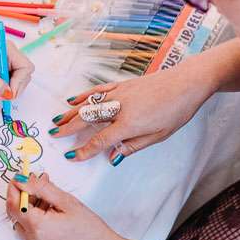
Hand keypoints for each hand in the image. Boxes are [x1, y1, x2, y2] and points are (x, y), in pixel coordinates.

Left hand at [0, 40, 33, 99]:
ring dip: (4, 89)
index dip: (20, 83)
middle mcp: (8, 54)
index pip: (26, 68)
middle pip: (23, 76)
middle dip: (13, 87)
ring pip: (15, 82)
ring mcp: (3, 62)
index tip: (8, 94)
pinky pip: (5, 83)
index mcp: (7, 49)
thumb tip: (9, 95)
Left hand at [6, 173, 126, 239]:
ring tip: (49, 196)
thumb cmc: (89, 228)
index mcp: (38, 227)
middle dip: (23, 193)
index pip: (14, 203)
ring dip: (29, 205)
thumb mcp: (66, 201)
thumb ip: (41, 188)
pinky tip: (49, 209)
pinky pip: (28, 229)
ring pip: (21, 219)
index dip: (14, 187)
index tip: (21, 175)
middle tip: (37, 180)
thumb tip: (22, 179)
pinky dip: (34, 216)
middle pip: (15, 211)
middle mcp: (32, 239)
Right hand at [50, 62, 216, 162]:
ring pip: (88, 104)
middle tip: (54, 135)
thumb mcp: (158, 136)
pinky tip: (73, 100)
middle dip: (68, 129)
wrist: (186, 82)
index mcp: (129, 124)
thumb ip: (133, 146)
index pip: (100, 140)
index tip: (72, 156)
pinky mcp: (122, 84)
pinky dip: (83, 96)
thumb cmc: (176, 110)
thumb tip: (114, 156)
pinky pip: (97, 91)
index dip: (85, 150)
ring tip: (56, 121)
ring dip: (70, 113)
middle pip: (87, 120)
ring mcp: (119, 93)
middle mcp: (119, 108)